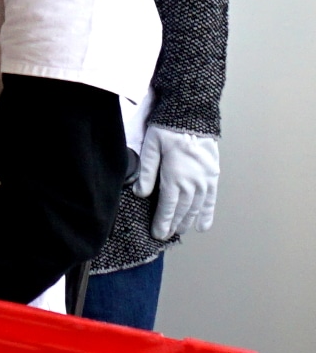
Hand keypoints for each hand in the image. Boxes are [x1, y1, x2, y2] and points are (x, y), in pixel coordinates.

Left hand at [134, 124, 218, 239]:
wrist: (193, 116)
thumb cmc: (168, 129)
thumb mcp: (151, 147)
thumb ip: (146, 172)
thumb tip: (141, 194)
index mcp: (176, 177)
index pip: (168, 206)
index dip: (163, 221)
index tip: (157, 233)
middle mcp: (194, 182)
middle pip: (183, 210)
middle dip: (173, 225)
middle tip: (165, 236)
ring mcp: (206, 180)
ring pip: (196, 207)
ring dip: (188, 221)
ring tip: (179, 231)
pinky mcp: (213, 175)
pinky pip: (211, 200)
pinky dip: (206, 214)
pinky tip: (202, 226)